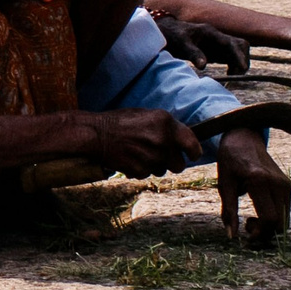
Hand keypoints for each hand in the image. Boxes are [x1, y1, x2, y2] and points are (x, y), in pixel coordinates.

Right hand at [78, 109, 202, 177]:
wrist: (96, 134)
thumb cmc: (120, 121)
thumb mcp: (147, 115)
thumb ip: (166, 127)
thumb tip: (181, 139)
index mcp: (166, 123)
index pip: (192, 145)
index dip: (194, 153)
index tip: (191, 155)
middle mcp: (163, 141)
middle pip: (179, 165)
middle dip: (171, 162)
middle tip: (158, 154)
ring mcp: (152, 157)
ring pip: (162, 170)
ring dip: (154, 165)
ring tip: (139, 152)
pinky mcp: (141, 170)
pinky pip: (147, 174)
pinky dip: (140, 169)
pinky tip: (130, 158)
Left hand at [154, 14, 249, 73]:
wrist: (166, 32)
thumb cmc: (172, 36)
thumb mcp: (180, 44)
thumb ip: (193, 53)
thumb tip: (203, 66)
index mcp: (210, 33)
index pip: (231, 43)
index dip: (239, 55)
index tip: (241, 68)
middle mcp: (218, 37)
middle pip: (240, 45)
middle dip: (242, 59)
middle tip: (235, 74)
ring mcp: (218, 44)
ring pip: (238, 51)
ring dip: (239, 63)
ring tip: (232, 75)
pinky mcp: (216, 51)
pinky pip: (231, 57)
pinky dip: (234, 65)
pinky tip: (229, 74)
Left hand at [217, 126, 290, 246]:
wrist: (244, 139)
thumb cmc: (229, 161)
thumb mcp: (224, 184)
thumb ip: (228, 210)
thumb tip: (232, 236)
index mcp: (259, 180)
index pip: (269, 218)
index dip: (260, 233)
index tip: (246, 236)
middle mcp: (277, 182)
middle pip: (280, 223)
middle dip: (265, 233)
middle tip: (247, 227)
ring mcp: (286, 184)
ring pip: (285, 220)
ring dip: (270, 227)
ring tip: (251, 219)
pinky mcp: (288, 185)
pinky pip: (285, 211)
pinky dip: (274, 218)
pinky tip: (259, 212)